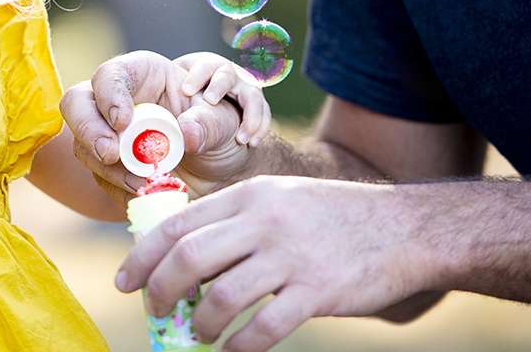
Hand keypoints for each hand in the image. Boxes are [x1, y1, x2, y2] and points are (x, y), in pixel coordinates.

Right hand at [59, 51, 250, 203]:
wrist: (220, 171)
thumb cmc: (220, 131)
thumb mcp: (224, 122)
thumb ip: (209, 123)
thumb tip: (188, 134)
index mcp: (142, 74)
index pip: (110, 74)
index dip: (109, 94)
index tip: (122, 121)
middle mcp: (117, 99)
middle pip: (76, 104)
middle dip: (88, 129)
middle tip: (110, 154)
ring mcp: (107, 133)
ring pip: (82, 144)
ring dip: (107, 167)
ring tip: (141, 181)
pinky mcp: (108, 165)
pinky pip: (98, 176)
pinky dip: (118, 187)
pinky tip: (144, 190)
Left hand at [117, 175, 429, 351]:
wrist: (404, 228)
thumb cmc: (333, 218)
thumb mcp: (279, 199)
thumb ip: (235, 221)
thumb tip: (183, 258)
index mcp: (249, 195)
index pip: (177, 223)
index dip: (143, 256)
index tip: (126, 281)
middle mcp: (264, 221)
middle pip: (188, 258)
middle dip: (161, 292)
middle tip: (156, 312)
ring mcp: (291, 256)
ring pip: (220, 298)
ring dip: (199, 324)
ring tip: (198, 333)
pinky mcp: (318, 292)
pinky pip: (264, 329)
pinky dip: (239, 348)